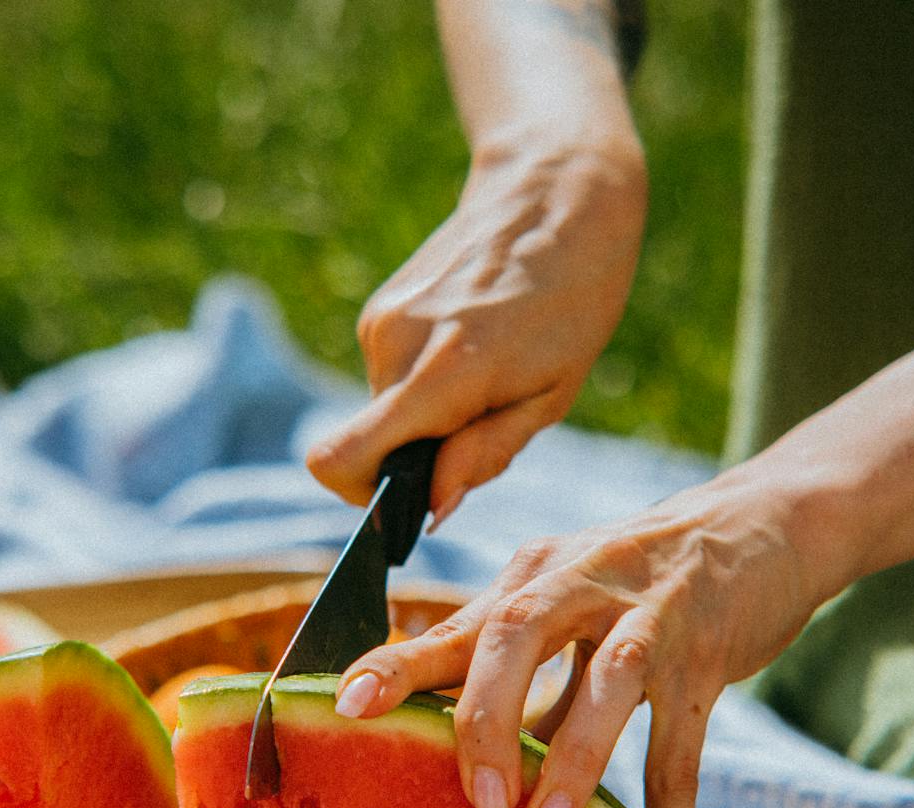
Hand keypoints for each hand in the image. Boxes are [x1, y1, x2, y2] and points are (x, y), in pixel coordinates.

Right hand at [306, 141, 646, 518]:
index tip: (411, 498)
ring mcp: (382, 320)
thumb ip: (484, 454)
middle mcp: (395, 344)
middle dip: (419, 453)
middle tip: (488, 417)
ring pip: (384, 408)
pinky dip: (425, 381)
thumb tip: (431, 506)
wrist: (559, 194)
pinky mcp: (383, 306)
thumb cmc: (573, 301)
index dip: (363, 498)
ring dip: (428, 413)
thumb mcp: (551, 395)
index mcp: (440, 374)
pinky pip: (392, 374)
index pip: (339, 458)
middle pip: (372, 443)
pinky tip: (476, 345)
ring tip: (492, 371)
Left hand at [329, 471, 850, 807]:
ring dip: (573, 762)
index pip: (459, 624)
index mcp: (534, 574)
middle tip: (475, 803)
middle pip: (517, 633)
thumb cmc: (639, 580)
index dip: (398, 663)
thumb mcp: (568, 600)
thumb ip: (516, 666)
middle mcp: (582, 579)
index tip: (345, 704)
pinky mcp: (709, 650)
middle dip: (486, 718)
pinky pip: (687, 742)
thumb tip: (451, 749)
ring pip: (606, 681)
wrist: (762, 523)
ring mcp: (649, 611)